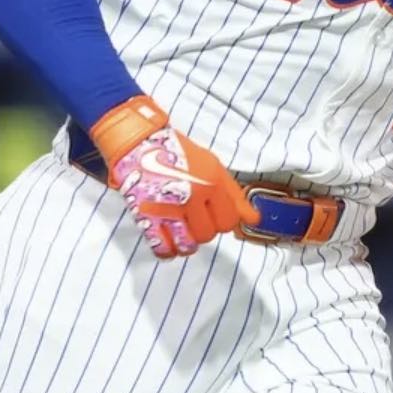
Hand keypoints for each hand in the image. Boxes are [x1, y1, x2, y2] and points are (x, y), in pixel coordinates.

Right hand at [92, 97, 259, 258]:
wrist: (138, 143)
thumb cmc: (176, 152)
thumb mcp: (212, 166)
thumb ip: (233, 194)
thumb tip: (253, 219)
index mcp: (211, 182)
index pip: (229, 221)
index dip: (222, 221)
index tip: (214, 216)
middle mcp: (192, 196)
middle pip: (208, 234)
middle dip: (203, 230)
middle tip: (194, 218)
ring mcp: (169, 207)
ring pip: (188, 245)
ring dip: (186, 242)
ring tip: (181, 231)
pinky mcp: (146, 216)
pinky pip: (163, 247)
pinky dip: (167, 250)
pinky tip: (167, 241)